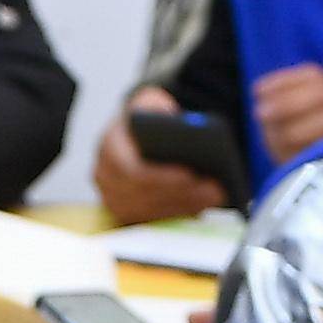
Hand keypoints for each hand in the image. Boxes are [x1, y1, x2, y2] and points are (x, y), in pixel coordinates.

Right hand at [93, 91, 226, 223]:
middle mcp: (106, 176)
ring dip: (186, 205)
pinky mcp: (126, 213)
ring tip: (216, 196)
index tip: (191, 174)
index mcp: (109, 146)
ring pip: (151, 212)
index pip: (133, 170)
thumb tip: (174, 125)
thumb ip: (157, 107)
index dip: (162, 177)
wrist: (132, 136)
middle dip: (183, 194)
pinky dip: (180, 213)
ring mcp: (113, 198)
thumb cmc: (144, 119)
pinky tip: (204, 205)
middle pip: (145, 196)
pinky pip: (154, 220)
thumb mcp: (149, 102)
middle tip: (215, 189)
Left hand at [250, 61, 322, 163]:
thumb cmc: (298, 144)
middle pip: (321, 94)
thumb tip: (259, 90)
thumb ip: (279, 103)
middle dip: (287, 102)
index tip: (258, 90)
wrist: (315, 176)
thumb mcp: (286, 120)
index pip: (312, 76)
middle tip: (260, 113)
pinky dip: (302, 151)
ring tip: (273, 137)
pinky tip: (284, 154)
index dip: (283, 81)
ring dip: (293, 129)